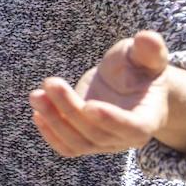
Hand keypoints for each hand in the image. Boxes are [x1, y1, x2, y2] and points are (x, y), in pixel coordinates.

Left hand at [28, 30, 172, 157]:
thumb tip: (147, 37)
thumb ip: (149, 49)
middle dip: (70, 108)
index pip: (133, 127)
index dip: (112, 120)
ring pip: (78, 142)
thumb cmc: (138, 68)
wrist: (127, 85)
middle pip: (97, 133)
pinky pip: (68, 148)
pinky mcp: (86, 142)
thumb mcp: (145, 56)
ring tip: (36, 95)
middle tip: (51, 82)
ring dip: (54, 121)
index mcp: (149, 117)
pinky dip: (50, 134)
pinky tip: (37, 113)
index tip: (89, 105)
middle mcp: (128, 137)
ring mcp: (106, 143)